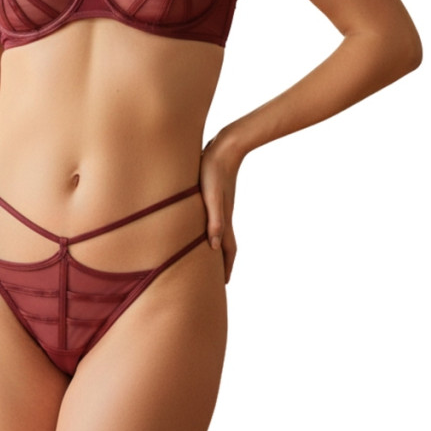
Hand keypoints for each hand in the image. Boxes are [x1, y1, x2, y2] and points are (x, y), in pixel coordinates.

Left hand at [199, 131, 241, 282]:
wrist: (226, 146)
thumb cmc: (214, 171)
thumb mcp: (211, 197)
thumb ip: (214, 221)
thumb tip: (212, 247)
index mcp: (223, 219)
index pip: (226, 250)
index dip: (225, 267)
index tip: (224, 284)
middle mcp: (224, 215)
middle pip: (224, 244)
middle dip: (221, 262)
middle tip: (218, 278)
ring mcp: (221, 206)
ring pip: (219, 232)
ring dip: (217, 247)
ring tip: (209, 257)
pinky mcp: (215, 196)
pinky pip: (215, 219)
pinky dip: (211, 229)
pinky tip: (204, 227)